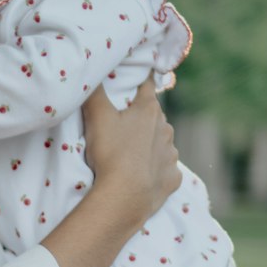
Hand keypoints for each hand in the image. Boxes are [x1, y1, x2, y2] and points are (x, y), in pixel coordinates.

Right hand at [82, 80, 179, 222]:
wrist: (125, 197)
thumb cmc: (111, 152)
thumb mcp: (97, 116)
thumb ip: (94, 91)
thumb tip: (93, 70)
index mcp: (148, 110)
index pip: (147, 86)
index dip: (141, 80)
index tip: (139, 77)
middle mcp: (166, 129)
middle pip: (154, 116)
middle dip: (142, 117)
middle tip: (124, 125)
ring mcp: (172, 155)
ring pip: (162, 143)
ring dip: (150, 144)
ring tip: (131, 155)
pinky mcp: (173, 178)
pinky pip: (166, 169)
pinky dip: (156, 169)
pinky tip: (143, 175)